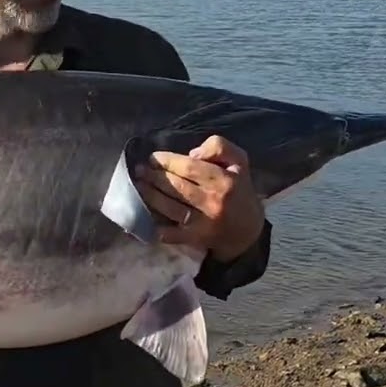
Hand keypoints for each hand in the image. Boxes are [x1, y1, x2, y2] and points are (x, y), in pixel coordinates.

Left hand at [134, 135, 264, 261]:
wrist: (247, 232)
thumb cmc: (239, 191)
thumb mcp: (239, 161)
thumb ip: (219, 147)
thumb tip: (192, 154)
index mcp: (224, 181)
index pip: (189, 168)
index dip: (167, 161)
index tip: (153, 158)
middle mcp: (213, 202)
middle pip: (176, 187)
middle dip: (154, 177)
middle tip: (140, 170)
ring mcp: (203, 223)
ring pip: (170, 207)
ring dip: (150, 195)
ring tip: (138, 185)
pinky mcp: (195, 239)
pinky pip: (170, 232)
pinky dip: (156, 224)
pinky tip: (144, 213)